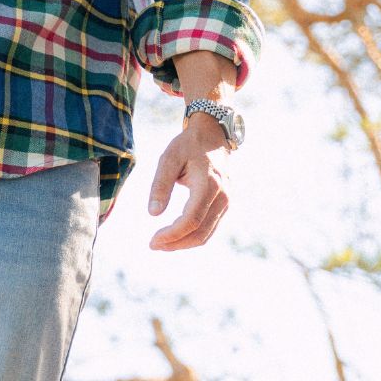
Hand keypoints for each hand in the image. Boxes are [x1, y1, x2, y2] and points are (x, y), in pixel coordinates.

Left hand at [146, 116, 230, 250]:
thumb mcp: (169, 158)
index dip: (173, 234)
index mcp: (209, 184)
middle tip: (154, 245)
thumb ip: (160, 185)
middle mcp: (223, 196)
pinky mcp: (225, 204)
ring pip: (207, 234)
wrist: (212, 135)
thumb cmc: (188, 145)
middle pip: (200, 232)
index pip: (191, 219)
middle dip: (176, 243)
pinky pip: (210, 227)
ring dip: (184, 243)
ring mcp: (227, 202)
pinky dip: (193, 235)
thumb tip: (153, 214)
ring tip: (162, 243)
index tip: (153, 240)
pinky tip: (176, 235)